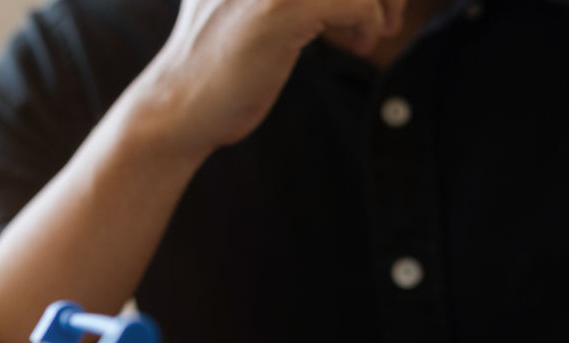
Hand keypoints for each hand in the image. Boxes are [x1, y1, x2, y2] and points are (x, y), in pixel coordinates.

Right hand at [135, 0, 404, 153]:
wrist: (179, 107)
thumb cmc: (222, 59)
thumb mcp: (253, 0)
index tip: (375, 2)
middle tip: (389, 14)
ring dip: (382, 1)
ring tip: (372, 33)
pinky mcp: (279, 8)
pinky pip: (356, 2)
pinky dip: (370, 22)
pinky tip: (360, 44)